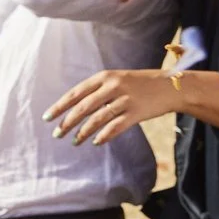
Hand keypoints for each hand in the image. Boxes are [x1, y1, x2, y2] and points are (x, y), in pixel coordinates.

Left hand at [46, 68, 176, 143]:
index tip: (47, 118)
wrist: (172, 86)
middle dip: (67, 122)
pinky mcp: (136, 112)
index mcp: (105, 76)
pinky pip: (115, 127)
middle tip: (57, 134)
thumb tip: (73, 107)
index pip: (75, 93)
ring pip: (97, 119)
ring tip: (74, 141)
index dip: (59, 106)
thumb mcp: (117, 79)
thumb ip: (97, 90)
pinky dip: (103, 136)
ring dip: (83, 132)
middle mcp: (113, 86)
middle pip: (83, 107)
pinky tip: (95, 142)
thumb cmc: (140, 84)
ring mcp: (125, 100)